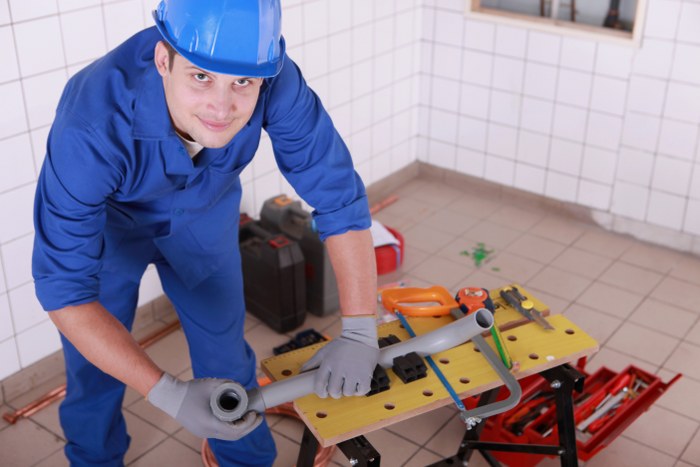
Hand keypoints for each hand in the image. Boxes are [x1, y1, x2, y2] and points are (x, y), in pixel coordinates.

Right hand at [147, 373, 261, 439]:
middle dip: (249, 427)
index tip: (255, 413)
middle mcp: (207, 431)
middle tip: (258, 417)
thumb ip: (228, 384)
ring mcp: (203, 433)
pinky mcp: (201, 430)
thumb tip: (241, 387)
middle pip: (233, 436)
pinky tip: (237, 419)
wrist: (169, 397)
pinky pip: (220, 433)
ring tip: (250, 417)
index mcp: (210, 422)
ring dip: (240, 428)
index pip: (235, 430)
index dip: (249, 424)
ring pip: (227, 436)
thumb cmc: (189, 390)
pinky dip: (231, 427)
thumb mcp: (211, 384)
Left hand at [301, 316, 378, 398]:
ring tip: (349, 383)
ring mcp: (353, 372)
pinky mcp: (365, 374)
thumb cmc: (342, 343)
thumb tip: (301, 372)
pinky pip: (361, 391)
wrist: (361, 334)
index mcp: (328, 363)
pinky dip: (359, 390)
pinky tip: (358, 384)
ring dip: (348, 391)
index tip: (323, 393)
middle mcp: (340, 369)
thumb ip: (312, 362)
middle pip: (334, 391)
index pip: (320, 385)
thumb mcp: (325, 350)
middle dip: (335, 392)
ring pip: (347, 393)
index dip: (320, 392)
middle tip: (338, 387)